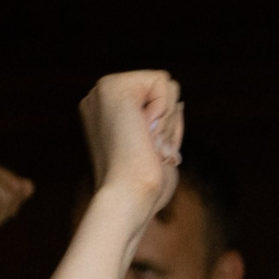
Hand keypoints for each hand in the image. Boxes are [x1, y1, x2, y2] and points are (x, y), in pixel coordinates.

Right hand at [78, 70, 182, 222]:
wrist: (129, 197)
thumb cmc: (145, 188)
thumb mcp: (158, 151)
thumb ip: (164, 125)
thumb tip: (178, 102)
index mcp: (107, 113)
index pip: (155, 99)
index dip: (165, 125)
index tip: (148, 150)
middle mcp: (100, 98)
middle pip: (163, 88)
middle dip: (168, 121)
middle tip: (148, 148)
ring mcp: (103, 90)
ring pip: (166, 84)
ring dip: (167, 119)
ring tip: (145, 143)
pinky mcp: (113, 87)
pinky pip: (163, 81)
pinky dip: (165, 110)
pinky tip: (145, 130)